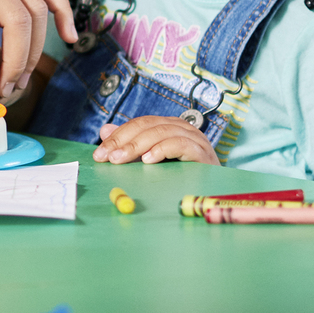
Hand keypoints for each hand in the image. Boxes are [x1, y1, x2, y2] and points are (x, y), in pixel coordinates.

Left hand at [90, 115, 217, 165]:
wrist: (214, 189)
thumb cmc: (181, 174)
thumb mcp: (151, 158)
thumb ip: (130, 144)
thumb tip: (105, 130)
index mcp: (169, 125)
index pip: (139, 124)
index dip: (117, 136)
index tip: (99, 154)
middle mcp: (182, 128)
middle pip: (148, 125)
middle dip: (123, 141)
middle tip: (107, 157)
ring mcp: (194, 139)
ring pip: (162, 132)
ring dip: (137, 146)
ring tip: (121, 159)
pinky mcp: (203, 153)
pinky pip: (181, 145)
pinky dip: (162, 150)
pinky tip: (148, 160)